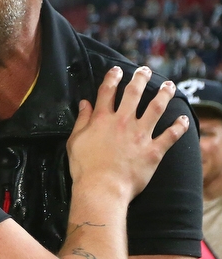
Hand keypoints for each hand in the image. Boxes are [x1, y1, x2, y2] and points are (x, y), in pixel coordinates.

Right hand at [67, 66, 188, 201]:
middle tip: (145, 70)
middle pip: (133, 93)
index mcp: (102, 119)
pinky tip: (184, 120)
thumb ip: (82, 120)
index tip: (117, 70)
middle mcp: (123, 122)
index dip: (112, 78)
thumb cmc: (84, 167)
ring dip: (164, 95)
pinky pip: (170, 136)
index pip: (107, 92)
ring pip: (156, 108)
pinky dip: (179, 127)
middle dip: (140, 78)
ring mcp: (140, 135)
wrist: (102, 188)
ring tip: (169, 86)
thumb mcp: (75, 141)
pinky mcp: (153, 151)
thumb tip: (84, 103)